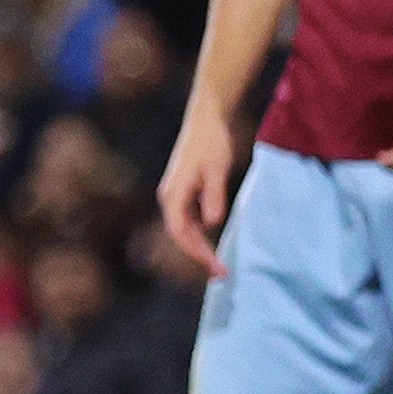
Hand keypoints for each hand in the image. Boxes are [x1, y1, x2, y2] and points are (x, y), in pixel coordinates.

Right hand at [158, 105, 240, 280]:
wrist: (208, 120)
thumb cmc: (213, 142)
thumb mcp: (217, 169)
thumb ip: (214, 196)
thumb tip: (211, 223)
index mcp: (173, 194)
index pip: (180, 233)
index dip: (197, 253)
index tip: (215, 267)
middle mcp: (169, 197)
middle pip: (182, 235)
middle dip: (200, 256)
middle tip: (223, 274)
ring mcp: (176, 195)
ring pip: (184, 230)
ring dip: (200, 248)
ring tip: (219, 265)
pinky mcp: (185, 191)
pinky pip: (189, 220)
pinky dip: (200, 235)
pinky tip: (214, 244)